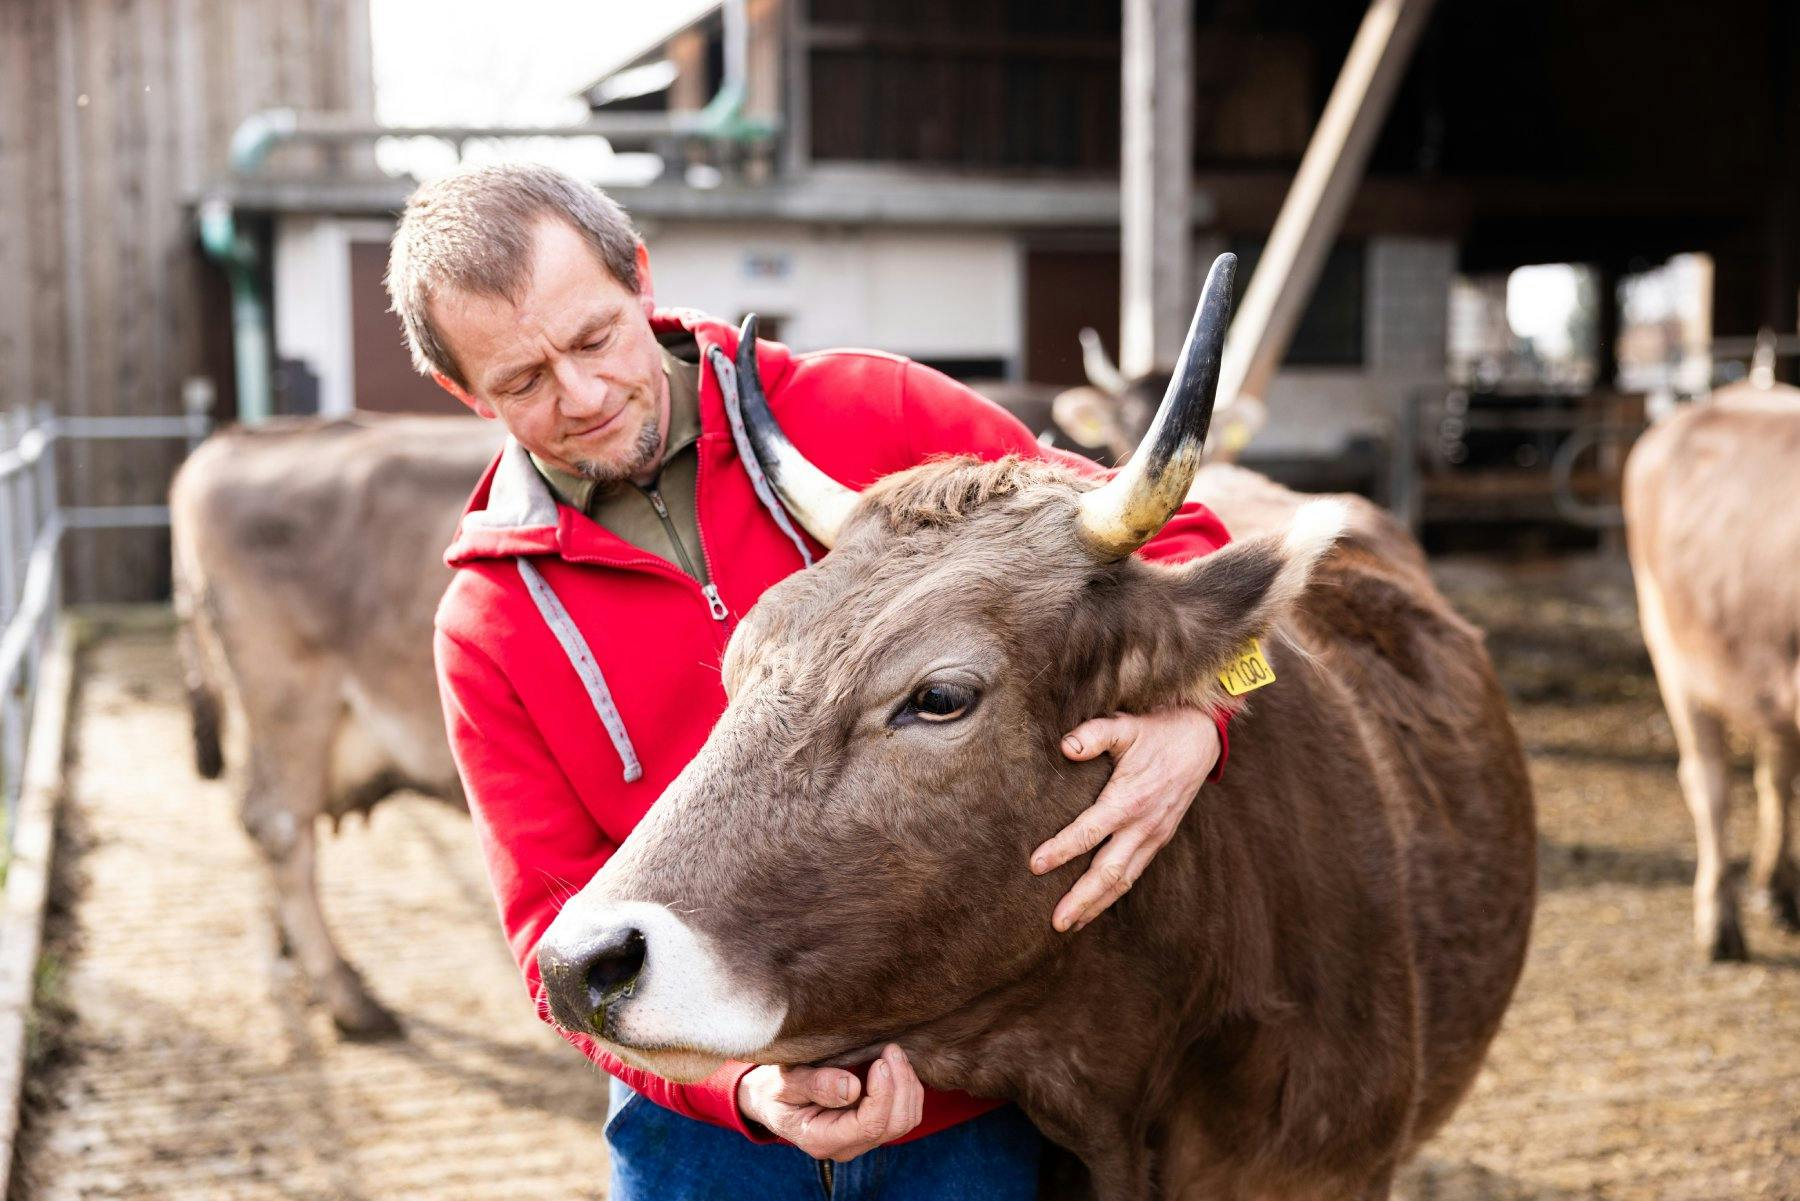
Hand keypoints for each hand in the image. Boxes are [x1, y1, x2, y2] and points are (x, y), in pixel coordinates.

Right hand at [735, 1044, 923, 1160]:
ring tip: (894, 1053)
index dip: (882, 1093)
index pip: (868, 1125)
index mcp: (822, 1139)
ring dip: (907, 1085)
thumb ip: (815, 1085)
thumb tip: (852, 1088)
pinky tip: (895, 1065)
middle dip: (900, 1085)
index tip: (880, 1061)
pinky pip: (904, 1114)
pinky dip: (907, 1089)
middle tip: (891, 1049)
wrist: (771, 1099)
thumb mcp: (785, 1083)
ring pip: (904, 1121)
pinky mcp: (871, 1126)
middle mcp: (846, 1145)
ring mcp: (861, 1138)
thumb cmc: (774, 1089)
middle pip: (893, 1125)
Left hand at [1031, 708, 1219, 931]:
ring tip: (1069, 925)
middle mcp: (1143, 825)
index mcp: (1130, 799)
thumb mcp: (1125, 726)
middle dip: (1081, 899)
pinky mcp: (1158, 840)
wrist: (1199, 740)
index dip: (1062, 849)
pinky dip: (1112, 894)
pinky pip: (1133, 873)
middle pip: (1109, 872)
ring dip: (1096, 905)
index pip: (1090, 832)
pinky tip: (1094, 906)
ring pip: (1123, 880)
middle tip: (1055, 922)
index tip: (1035, 865)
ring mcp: (1153, 836)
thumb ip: (1095, 734)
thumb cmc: (1156, 731)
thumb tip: (1066, 747)